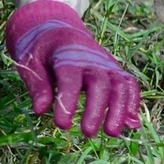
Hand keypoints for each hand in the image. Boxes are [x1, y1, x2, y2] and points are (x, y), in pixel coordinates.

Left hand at [5, 0, 141, 136]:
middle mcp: (92, 59)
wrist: (56, 29)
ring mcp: (107, 64)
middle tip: (87, 133)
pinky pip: (129, 85)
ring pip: (120, 85)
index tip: (62, 125)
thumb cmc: (41, 50)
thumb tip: (40, 110)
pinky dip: (132, 103)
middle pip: (100, 84)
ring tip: (112, 133)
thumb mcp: (30, 62)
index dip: (68, 102)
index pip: (71, 79)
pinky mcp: (115, 71)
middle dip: (96, 109)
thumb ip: (37, 85)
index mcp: (67, 55)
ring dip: (119, 109)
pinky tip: (131, 125)